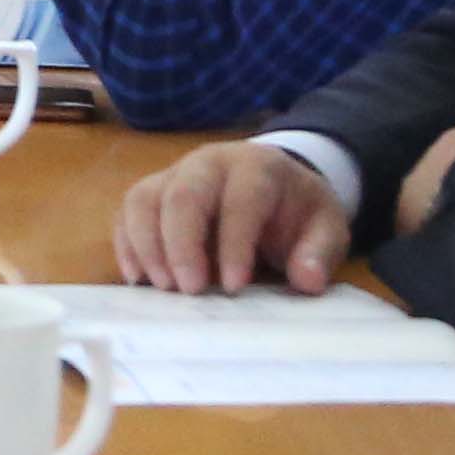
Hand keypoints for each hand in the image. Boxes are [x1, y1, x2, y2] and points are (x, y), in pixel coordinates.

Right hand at [116, 138, 351, 294]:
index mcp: (257, 167)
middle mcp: (209, 163)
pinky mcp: (154, 191)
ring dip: (148, 246)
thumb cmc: (297, 211)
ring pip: (145, 199)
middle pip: (183, 195)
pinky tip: (139, 279)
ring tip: (163, 288)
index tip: (235, 287)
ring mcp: (175, 174)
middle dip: (182, 245)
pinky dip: (128, 244)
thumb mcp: (326, 228)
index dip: (235, 243)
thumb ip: (319, 252)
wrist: (276, 185)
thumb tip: (307, 279)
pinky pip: (128, 211)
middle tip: (190, 291)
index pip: (240, 200)